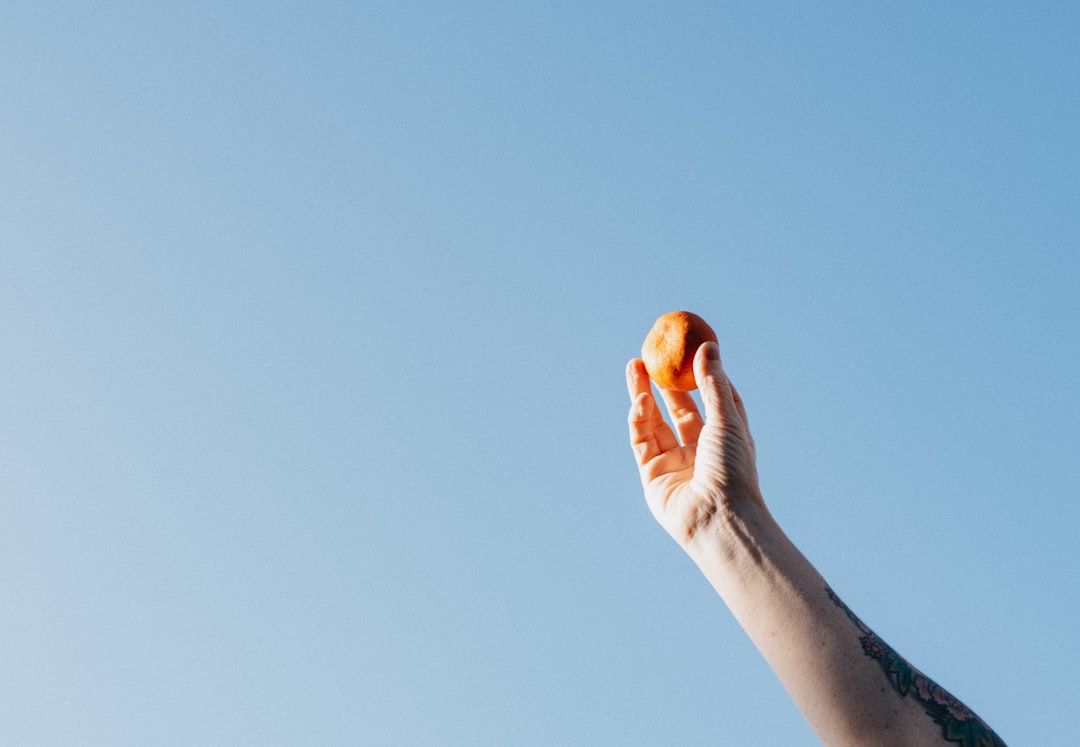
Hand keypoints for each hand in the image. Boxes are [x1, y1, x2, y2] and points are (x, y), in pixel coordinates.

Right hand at [626, 341, 762, 548]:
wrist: (719, 519)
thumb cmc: (732, 470)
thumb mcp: (726, 420)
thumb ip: (713, 384)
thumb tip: (708, 346)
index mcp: (725, 437)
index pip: (714, 400)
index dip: (701, 375)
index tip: (690, 351)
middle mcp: (700, 450)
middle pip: (678, 409)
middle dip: (663, 383)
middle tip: (650, 356)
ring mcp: (675, 463)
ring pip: (655, 422)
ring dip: (643, 394)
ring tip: (634, 366)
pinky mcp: (653, 476)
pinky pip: (642, 442)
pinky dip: (639, 420)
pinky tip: (639, 401)